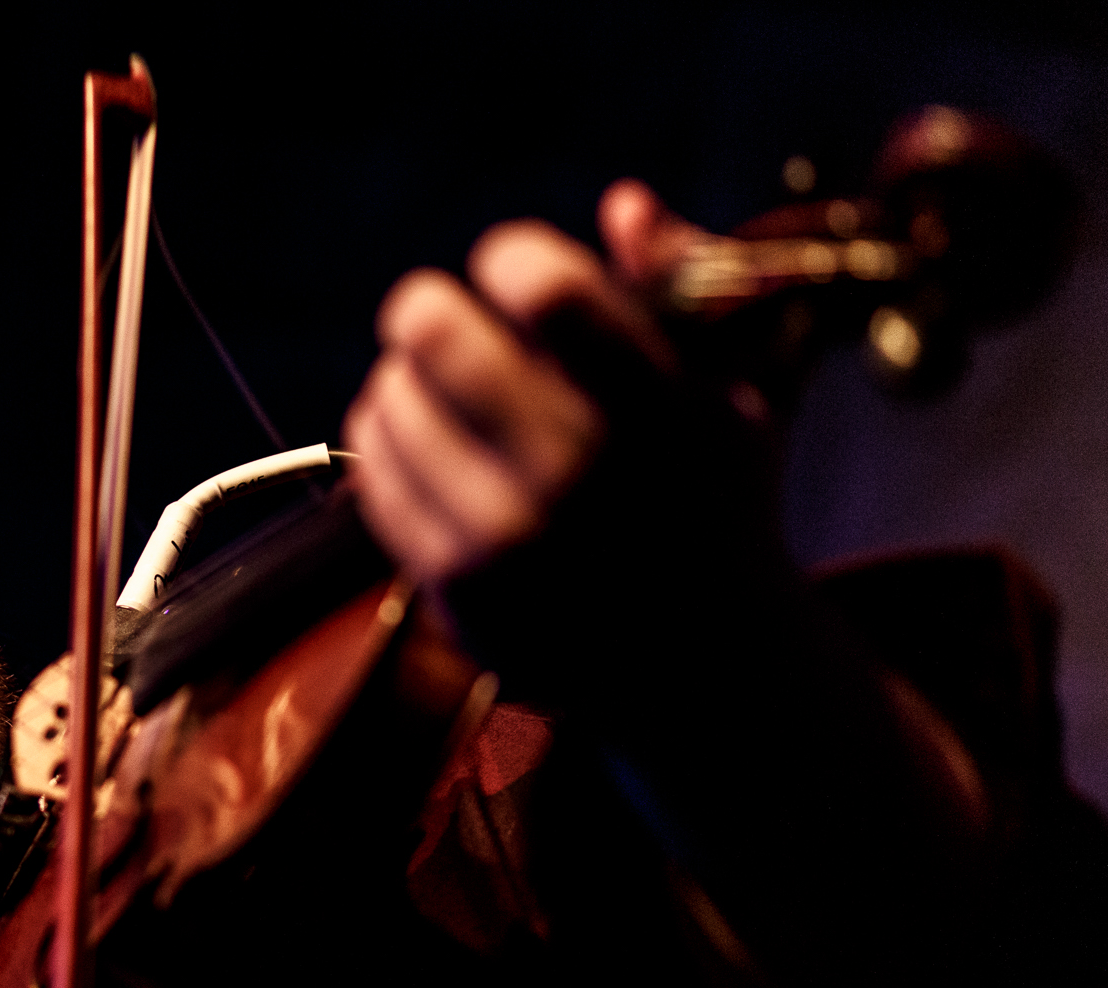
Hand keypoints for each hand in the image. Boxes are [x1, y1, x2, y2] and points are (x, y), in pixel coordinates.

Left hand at [344, 180, 700, 588]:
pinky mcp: (456, 591)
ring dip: (400, 378)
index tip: (511, 269)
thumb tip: (623, 202)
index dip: (514, 258)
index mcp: (661, 414)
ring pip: (393, 405)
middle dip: (426, 309)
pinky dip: (387, 445)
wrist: (704, 666)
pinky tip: (419, 441)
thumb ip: (680, 294)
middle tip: (429, 312)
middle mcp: (580, 478)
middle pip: (442, 340)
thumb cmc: (712, 506)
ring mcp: (509, 542)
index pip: (552, 292)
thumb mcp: (729, 399)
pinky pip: (379, 481)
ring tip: (427, 384)